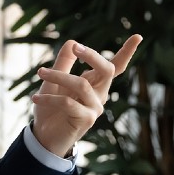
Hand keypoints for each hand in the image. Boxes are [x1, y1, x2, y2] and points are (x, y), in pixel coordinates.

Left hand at [30, 35, 142, 156]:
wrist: (43, 138)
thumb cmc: (51, 110)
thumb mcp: (53, 83)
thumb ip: (63, 63)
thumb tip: (71, 42)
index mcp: (95, 84)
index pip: (115, 67)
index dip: (126, 53)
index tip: (138, 36)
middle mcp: (100, 95)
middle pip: (107, 70)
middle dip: (92, 56)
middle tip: (75, 47)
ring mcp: (95, 108)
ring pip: (82, 85)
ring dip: (59, 76)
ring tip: (40, 72)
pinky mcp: (87, 120)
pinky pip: (68, 103)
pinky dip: (50, 98)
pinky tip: (35, 98)